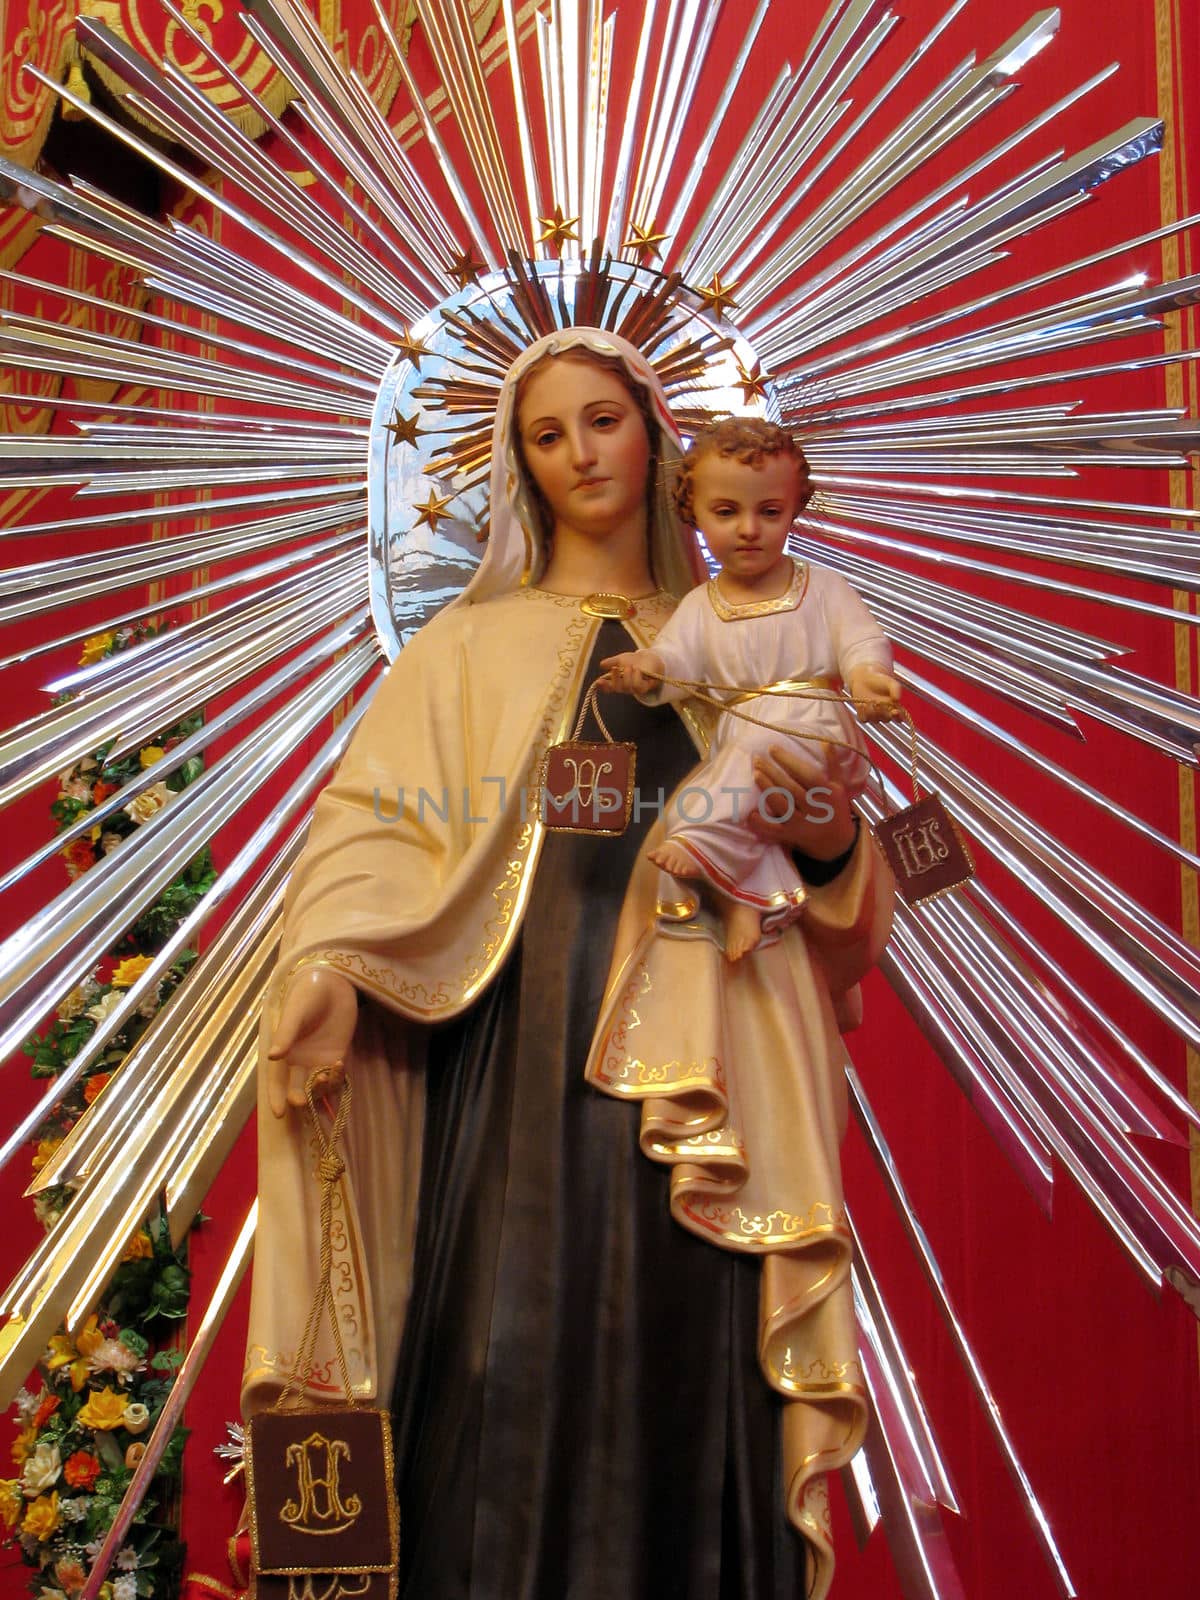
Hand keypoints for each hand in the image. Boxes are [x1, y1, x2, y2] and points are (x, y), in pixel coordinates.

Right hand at [266, 967, 357, 1117]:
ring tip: (326, 1074)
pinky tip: (338, 1065)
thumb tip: (272, 1056)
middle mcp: (300, 1060)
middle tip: (303, 1100)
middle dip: (299, 1097)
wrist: (333, 982)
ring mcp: (319, 1060)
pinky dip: (338, 1077)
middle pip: (297, 1088)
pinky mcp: (337, 1055)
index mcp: (284, 1051)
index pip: (277, 1080)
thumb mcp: (295, 1012)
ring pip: (319, 1086)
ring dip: (321, 1088)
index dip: (276, 1097)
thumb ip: (286, 1034)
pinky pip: (337, 1076)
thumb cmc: (307, 994)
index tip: (278, 1113)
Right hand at [599, 649, 660, 696]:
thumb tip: (601, 665)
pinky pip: (638, 686)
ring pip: (627, 687)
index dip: (603, 686)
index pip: (609, 687)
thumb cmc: (635, 660)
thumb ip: (611, 662)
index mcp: (618, 681)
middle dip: (615, 678)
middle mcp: (625, 687)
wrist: (650, 659)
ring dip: (627, 676)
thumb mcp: (621, 659)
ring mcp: (635, 688)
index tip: (598, 681)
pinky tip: (637, 670)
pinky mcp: (645, 687)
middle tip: (615, 668)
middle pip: (617, 688)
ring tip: (630, 667)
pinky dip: (636, 677)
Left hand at [747, 744, 856, 860]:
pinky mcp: (791, 836)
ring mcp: (802, 823)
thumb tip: (825, 741)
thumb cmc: (835, 808)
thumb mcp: (839, 786)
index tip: (772, 749)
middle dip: (772, 771)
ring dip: (767, 790)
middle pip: (790, 788)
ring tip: (755, 774)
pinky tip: (750, 813)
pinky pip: (774, 831)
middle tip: (756, 758)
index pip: (807, 774)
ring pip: (782, 805)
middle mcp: (814, 808)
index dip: (789, 761)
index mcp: (827, 793)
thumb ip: (833, 764)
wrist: (837, 842)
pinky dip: (762, 824)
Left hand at [848, 664, 901, 722]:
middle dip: (883, 713)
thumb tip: (897, 699)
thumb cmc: (881, 681)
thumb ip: (896, 690)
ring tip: (869, 702)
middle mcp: (885, 714)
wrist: (865, 679)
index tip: (895, 711)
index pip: (899, 717)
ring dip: (872, 712)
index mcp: (895, 708)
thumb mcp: (891, 683)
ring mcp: (874, 716)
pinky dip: (862, 713)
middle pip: (886, 719)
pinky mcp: (863, 715)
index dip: (898, 716)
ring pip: (875, 720)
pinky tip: (861, 705)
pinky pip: (864, 719)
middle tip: (879, 703)